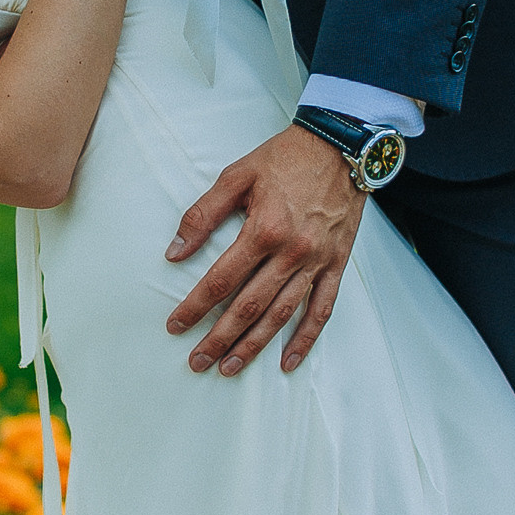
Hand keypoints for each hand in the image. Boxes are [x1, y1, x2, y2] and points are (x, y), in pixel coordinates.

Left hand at [164, 125, 362, 374]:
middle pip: (249, 306)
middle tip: (197, 362)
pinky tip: (288, 361)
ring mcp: (317, 261)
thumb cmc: (284, 158)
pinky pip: (322, 309)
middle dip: (219, 338)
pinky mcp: (337, 264)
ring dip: (255, 345)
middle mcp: (292, 252)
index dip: (195, 306)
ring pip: (282, 314)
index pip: (221, 280)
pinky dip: (306, 338)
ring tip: (230, 367)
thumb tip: (173, 252)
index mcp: (263, 230)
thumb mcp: (237, 176)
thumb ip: (202, 215)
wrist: (341, 146)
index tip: (176, 326)